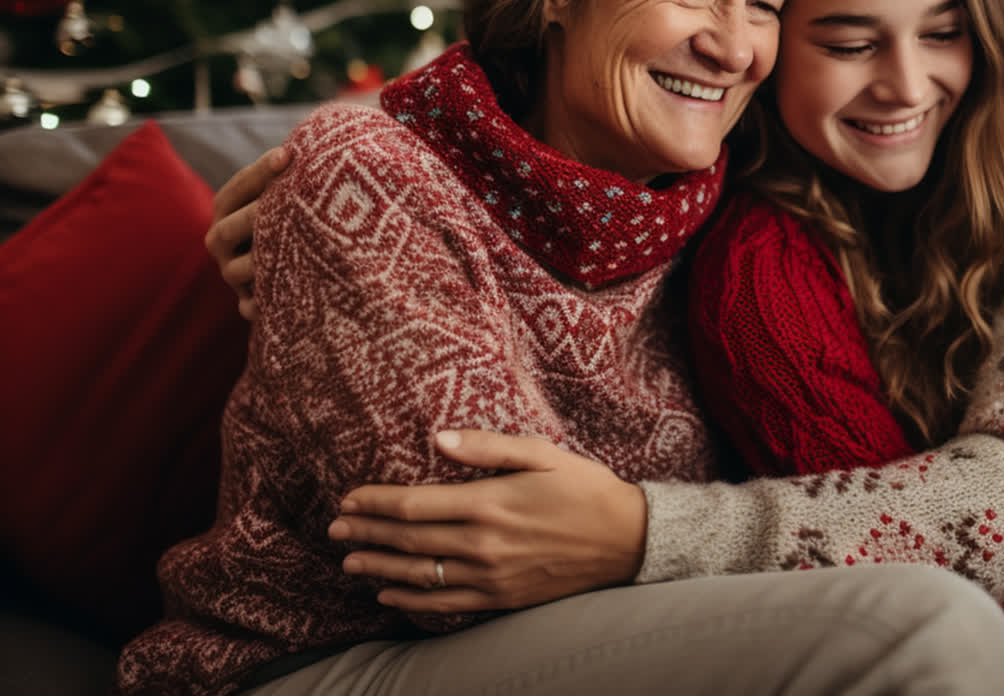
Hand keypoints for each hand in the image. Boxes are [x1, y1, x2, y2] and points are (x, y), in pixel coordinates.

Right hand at [205, 145, 288, 319]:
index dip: (261, 171)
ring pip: (238, 269)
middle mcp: (221, 239)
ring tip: (290, 253)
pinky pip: (248, 305)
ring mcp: (231, 271)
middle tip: (292, 205)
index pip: (238, 186)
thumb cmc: (293, 212)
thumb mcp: (287, 191)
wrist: (294, 259)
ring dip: (261, 263)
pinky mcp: (247, 300)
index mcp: (226, 208)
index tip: (288, 155)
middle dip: (258, 216)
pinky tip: (272, 304)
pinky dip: (259, 306)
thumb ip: (290, 172)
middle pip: (230, 228)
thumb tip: (305, 145)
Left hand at [328, 431, 648, 612]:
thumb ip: (486, 447)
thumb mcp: (542, 453)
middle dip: (366, 535)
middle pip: (409, 541)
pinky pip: (446, 604)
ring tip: (349, 562)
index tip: (348, 499)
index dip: (375, 503)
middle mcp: (485, 543)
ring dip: (379, 568)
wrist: (629, 539)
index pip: (415, 505)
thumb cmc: (586, 489)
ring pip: (420, 575)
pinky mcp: (503, 598)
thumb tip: (436, 440)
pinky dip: (411, 600)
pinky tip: (388, 594)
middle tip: (334, 531)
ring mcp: (492, 576)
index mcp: (491, 502)